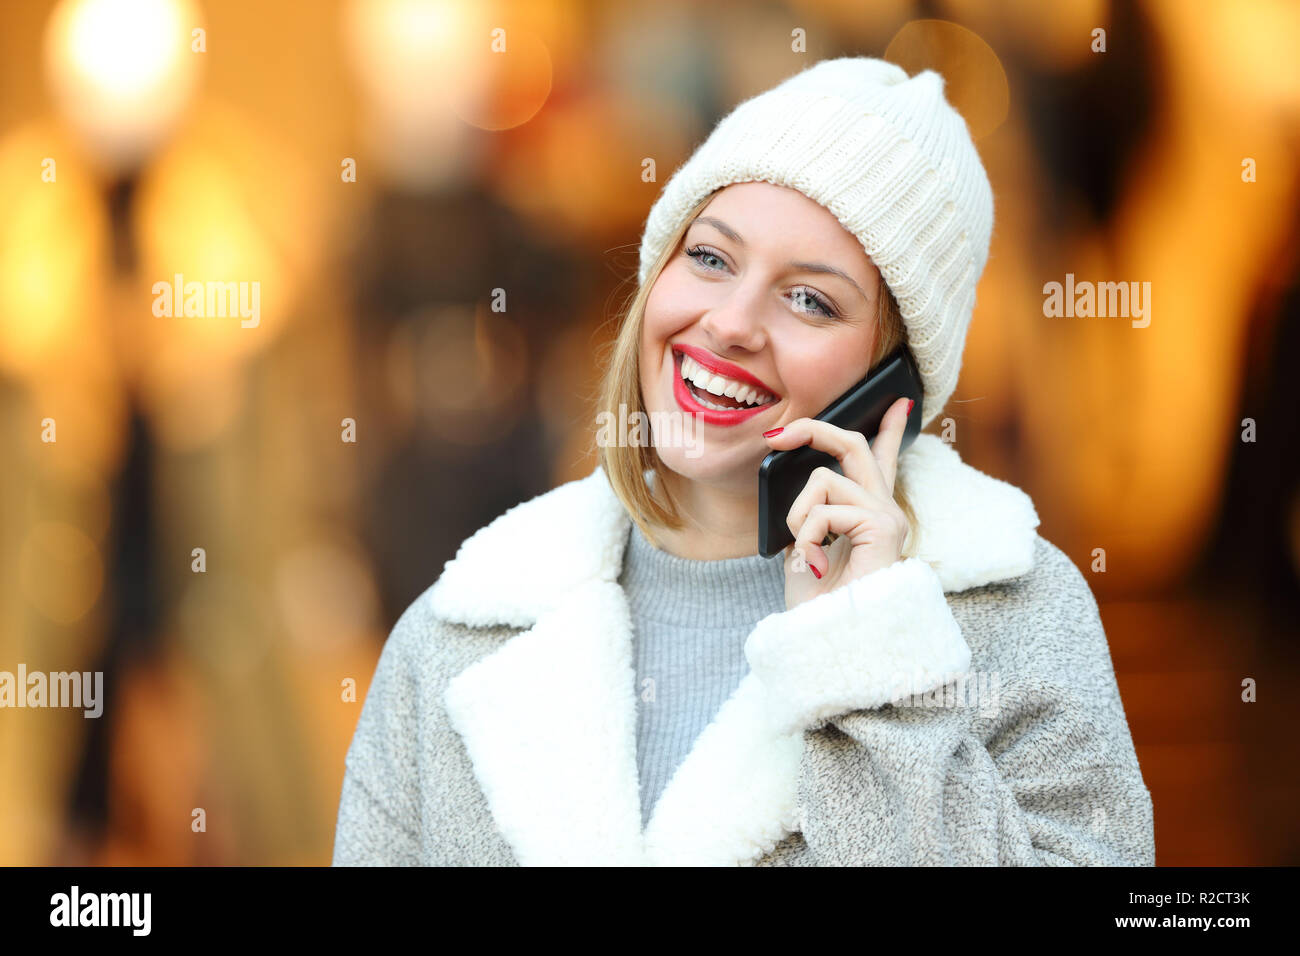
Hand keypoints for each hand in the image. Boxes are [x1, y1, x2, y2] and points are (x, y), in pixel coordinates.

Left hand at [763, 397, 912, 610]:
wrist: (827, 642)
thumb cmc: (817, 606)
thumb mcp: (805, 547)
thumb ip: (812, 513)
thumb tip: (805, 482)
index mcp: (869, 517)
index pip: (883, 462)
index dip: (890, 429)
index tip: (898, 400)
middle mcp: (886, 513)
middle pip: (852, 446)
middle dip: (813, 431)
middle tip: (777, 437)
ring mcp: (888, 518)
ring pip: (824, 479)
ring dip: (798, 516)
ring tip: (806, 556)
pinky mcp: (883, 527)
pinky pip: (824, 509)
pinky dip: (806, 536)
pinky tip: (816, 565)